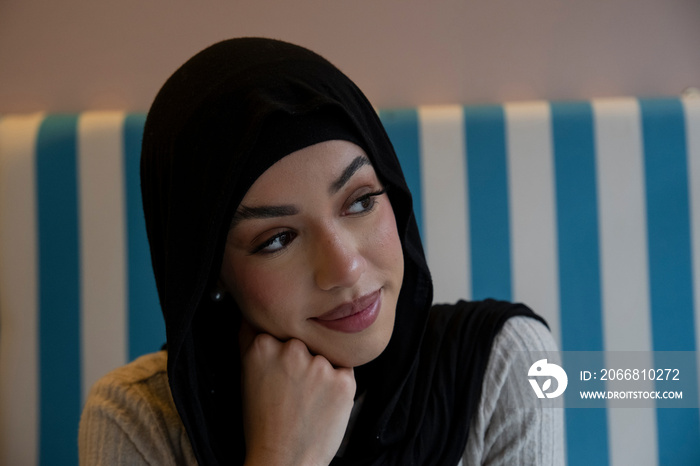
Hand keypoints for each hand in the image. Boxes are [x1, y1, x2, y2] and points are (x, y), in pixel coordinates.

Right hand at [240, 321, 355, 465]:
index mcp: (263, 345)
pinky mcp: (344, 380)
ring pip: (326, 355)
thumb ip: (249, 338)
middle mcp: (292, 350)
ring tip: (307, 400)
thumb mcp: (247, 375)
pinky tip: (323, 404)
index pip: (281, 328)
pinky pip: (345, 370)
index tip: (279, 369)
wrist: (284, 460)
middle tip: (292, 390)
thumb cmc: (263, 422)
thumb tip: (249, 312)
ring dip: (321, 371)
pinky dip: (338, 384)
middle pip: (304, 341)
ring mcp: (319, 364)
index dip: (281, 349)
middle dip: (302, 359)